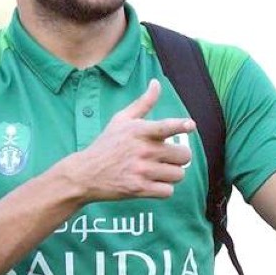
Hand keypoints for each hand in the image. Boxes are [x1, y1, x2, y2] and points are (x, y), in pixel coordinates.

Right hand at [73, 79, 195, 200]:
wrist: (85, 173)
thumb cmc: (106, 144)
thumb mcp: (121, 119)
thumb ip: (143, 102)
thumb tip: (156, 83)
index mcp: (139, 131)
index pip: (165, 127)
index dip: (180, 125)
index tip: (190, 125)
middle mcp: (142, 150)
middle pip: (184, 155)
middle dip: (180, 157)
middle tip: (168, 158)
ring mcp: (141, 171)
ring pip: (178, 175)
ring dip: (172, 174)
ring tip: (158, 171)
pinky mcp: (139, 189)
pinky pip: (168, 192)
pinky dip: (164, 189)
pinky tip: (153, 183)